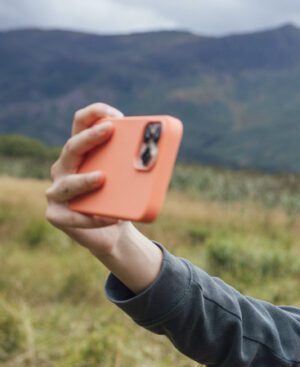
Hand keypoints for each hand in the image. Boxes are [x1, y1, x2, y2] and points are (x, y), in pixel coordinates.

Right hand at [45, 102, 131, 253]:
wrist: (114, 233)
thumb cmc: (121, 200)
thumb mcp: (130, 181)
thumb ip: (136, 165)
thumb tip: (156, 155)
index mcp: (81, 153)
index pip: (81, 124)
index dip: (95, 113)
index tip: (116, 114)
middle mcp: (64, 168)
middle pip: (73, 147)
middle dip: (91, 137)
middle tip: (110, 130)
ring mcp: (56, 191)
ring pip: (68, 183)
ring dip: (85, 180)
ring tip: (102, 178)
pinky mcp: (57, 215)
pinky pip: (73, 216)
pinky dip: (92, 218)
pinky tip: (110, 217)